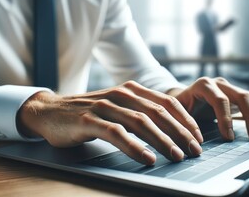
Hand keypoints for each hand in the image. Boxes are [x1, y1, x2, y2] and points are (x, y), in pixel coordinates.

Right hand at [17, 81, 202, 165]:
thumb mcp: (118, 108)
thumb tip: (171, 131)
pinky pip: (116, 133)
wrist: (50, 111)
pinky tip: (147, 158)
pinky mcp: (88, 120)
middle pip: (159, 112)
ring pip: (140, 122)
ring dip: (162, 141)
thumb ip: (140, 113)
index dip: (186, 121)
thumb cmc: (89, 113)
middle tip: (194, 151)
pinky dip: (134, 146)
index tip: (198, 138)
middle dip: (180, 133)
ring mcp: (104, 106)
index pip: (167, 103)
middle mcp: (121, 94)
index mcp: (132, 90)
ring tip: (176, 156)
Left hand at [167, 77, 248, 141]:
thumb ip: (186, 124)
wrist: (182, 98)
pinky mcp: (237, 94)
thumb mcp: (179, 114)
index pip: (219, 100)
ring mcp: (230, 86)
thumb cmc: (179, 108)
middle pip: (240, 96)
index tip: (229, 138)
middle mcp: (219, 83)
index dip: (226, 118)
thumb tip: (196, 142)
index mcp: (203, 85)